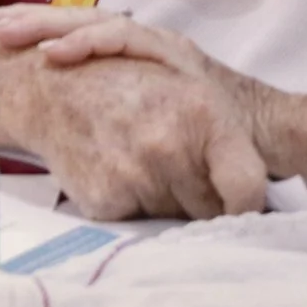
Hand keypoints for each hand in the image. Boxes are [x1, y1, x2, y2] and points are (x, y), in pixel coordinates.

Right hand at [0, 13, 268, 220]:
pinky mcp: (105, 200)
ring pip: (173, 218)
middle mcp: (170, 146)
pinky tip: (114, 170)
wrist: (53, 86)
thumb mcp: (189, 90)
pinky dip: (129, 203)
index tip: (239, 209)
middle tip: (169, 162)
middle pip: (210, 210)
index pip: (246, 186)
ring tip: (137, 159)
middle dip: (198, 196)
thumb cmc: (130, 85)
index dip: (247, 206)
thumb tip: (253, 197)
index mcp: (203, 115)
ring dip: (162, 199)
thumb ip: (226, 139)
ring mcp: (136, 175)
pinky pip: (137, 221)